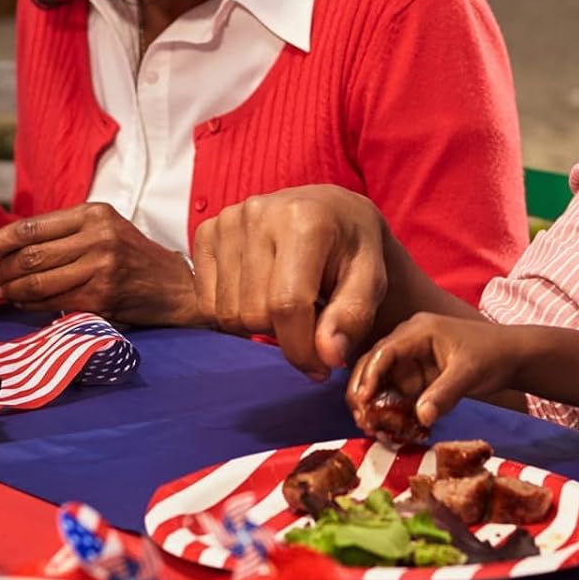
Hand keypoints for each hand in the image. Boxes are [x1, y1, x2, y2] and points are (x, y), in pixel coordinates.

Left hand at [0, 203, 196, 324]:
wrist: (177, 286)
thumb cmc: (131, 256)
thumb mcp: (97, 231)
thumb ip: (48, 234)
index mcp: (95, 214)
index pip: (29, 228)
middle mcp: (99, 238)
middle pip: (29, 256)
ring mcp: (102, 268)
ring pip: (36, 282)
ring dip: (11, 291)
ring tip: (3, 292)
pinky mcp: (104, 296)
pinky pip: (52, 303)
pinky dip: (31, 305)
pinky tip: (26, 303)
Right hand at [192, 187, 387, 379]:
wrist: (332, 211)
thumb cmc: (354, 249)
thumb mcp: (372, 281)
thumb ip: (352, 317)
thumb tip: (327, 357)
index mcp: (306, 220)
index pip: (287, 304)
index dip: (301, 349)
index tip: (320, 368)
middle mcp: (259, 213)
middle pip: (252, 313)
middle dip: (284, 335)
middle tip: (311, 322)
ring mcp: (227, 220)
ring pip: (226, 313)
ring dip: (258, 325)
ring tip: (289, 305)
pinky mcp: (206, 232)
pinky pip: (206, 302)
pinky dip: (234, 311)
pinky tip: (262, 293)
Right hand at [347, 312, 519, 438]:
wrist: (513, 357)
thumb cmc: (492, 354)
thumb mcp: (469, 372)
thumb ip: (445, 393)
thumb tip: (421, 416)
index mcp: (417, 331)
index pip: (383, 351)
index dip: (368, 375)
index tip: (362, 402)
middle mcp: (407, 343)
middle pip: (373, 366)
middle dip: (363, 393)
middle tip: (363, 421)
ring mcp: (411, 361)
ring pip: (380, 383)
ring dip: (373, 406)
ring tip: (372, 430)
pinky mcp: (417, 378)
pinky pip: (396, 395)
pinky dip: (390, 412)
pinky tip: (389, 430)